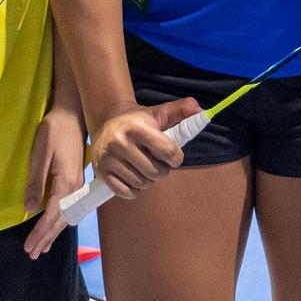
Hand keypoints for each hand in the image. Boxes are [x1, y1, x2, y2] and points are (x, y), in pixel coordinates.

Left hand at [22, 106, 85, 257]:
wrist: (72, 114)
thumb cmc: (53, 132)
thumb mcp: (40, 155)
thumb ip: (36, 183)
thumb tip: (30, 210)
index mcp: (65, 182)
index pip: (52, 215)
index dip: (40, 233)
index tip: (28, 247)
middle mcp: (74, 187)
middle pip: (61, 220)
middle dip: (46, 238)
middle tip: (32, 254)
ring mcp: (77, 184)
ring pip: (67, 215)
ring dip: (54, 233)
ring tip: (43, 248)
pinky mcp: (75, 180)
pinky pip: (69, 208)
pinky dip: (61, 221)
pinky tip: (57, 226)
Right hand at [88, 97, 202, 199]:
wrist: (107, 121)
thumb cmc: (138, 120)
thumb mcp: (158, 112)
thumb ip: (179, 110)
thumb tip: (199, 109)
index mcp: (137, 128)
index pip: (167, 151)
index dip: (176, 158)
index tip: (174, 157)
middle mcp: (120, 142)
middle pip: (155, 171)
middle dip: (162, 170)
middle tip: (159, 163)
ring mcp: (108, 158)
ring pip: (141, 183)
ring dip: (149, 181)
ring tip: (146, 169)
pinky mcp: (101, 172)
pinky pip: (124, 192)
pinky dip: (134, 190)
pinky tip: (134, 179)